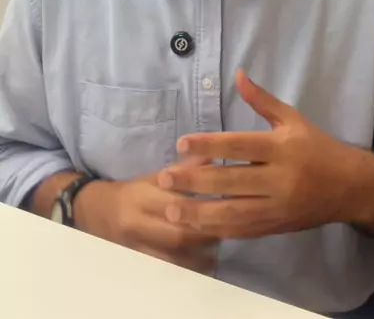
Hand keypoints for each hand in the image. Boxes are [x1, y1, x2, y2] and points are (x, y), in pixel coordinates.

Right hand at [74, 158, 217, 271]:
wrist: (95, 211)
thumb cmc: (131, 192)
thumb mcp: (153, 177)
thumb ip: (182, 170)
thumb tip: (211, 157)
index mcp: (143, 197)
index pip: (176, 204)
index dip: (201, 209)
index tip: (223, 209)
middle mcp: (138, 223)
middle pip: (176, 235)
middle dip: (203, 236)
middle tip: (224, 232)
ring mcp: (135, 245)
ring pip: (171, 258)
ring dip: (197, 257)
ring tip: (215, 252)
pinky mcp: (136, 261)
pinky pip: (162, 269)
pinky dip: (183, 269)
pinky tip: (199, 265)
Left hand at [157, 70, 361, 240]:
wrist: (349, 187)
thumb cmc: (317, 147)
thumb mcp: (293, 119)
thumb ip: (262, 100)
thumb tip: (238, 74)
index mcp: (281, 147)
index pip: (239, 145)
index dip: (209, 144)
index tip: (181, 143)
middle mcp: (279, 178)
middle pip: (231, 181)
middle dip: (194, 181)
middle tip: (164, 178)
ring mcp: (277, 206)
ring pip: (233, 212)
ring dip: (198, 213)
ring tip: (170, 208)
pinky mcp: (275, 227)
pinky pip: (242, 231)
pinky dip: (216, 230)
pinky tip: (194, 226)